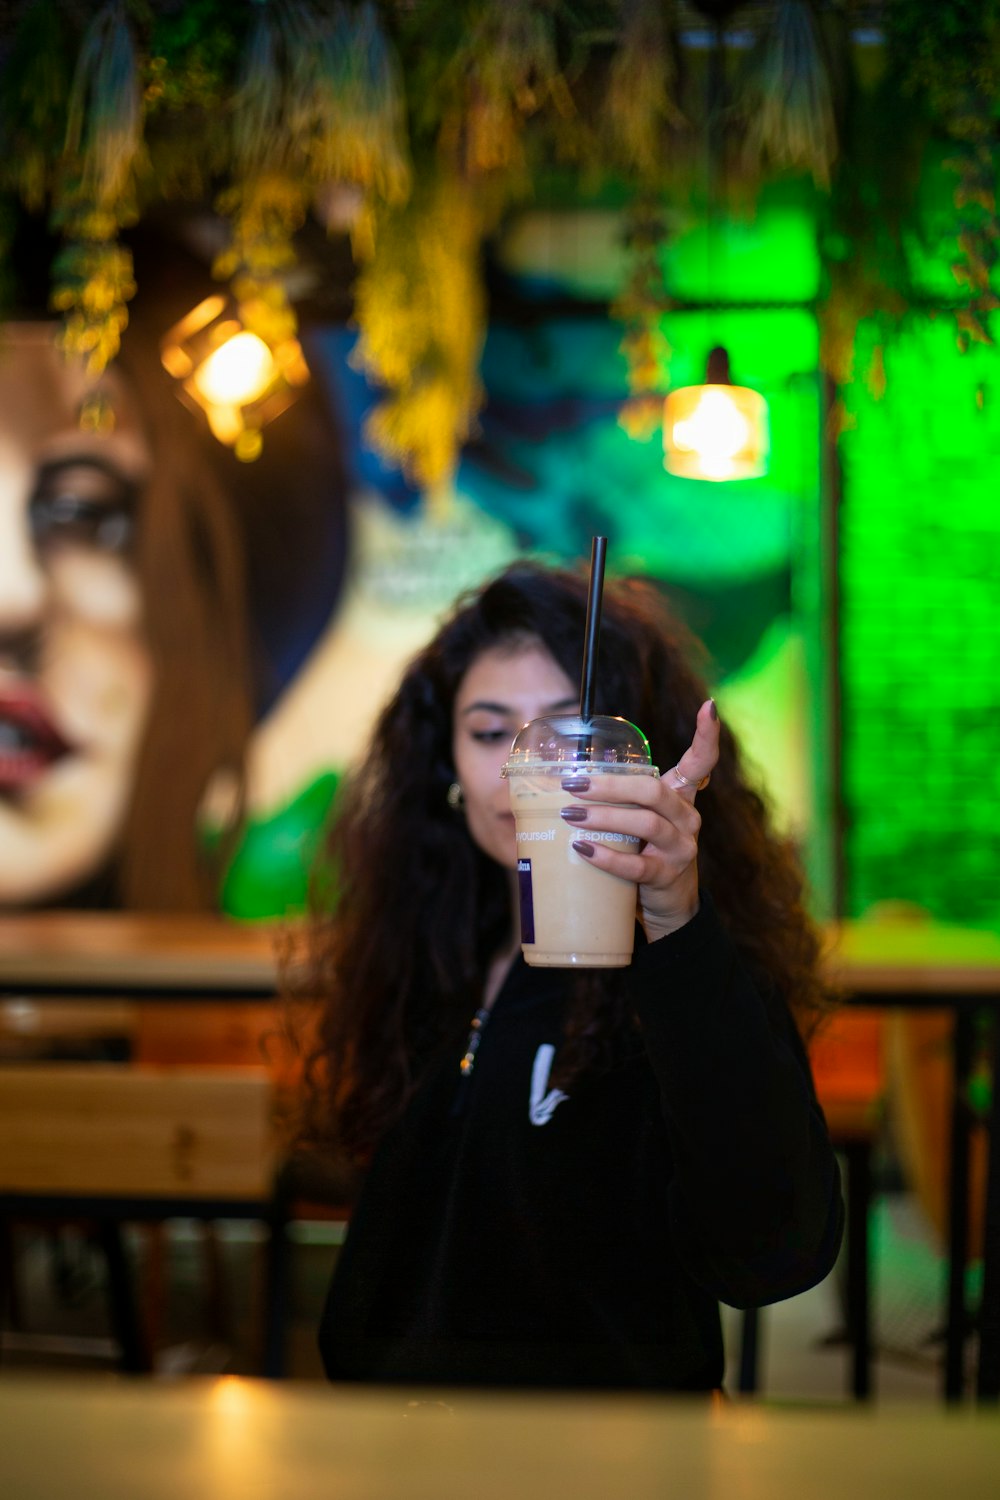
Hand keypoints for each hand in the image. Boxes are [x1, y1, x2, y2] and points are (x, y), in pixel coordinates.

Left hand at [559, 700, 719, 941]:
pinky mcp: (667, 876)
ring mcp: (680, 848)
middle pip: (654, 791)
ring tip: (571, 814)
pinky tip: (583, 849)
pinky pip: (637, 865)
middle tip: (574, 784)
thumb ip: (617, 800)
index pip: (700, 762)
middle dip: (611, 785)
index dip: (707, 735)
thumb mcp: (636, 821)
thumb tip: (558, 781)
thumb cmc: (643, 852)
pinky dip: (607, 856)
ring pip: (646, 824)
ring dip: (604, 817)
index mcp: (679, 798)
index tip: (709, 706)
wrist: (668, 906)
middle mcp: (687, 819)